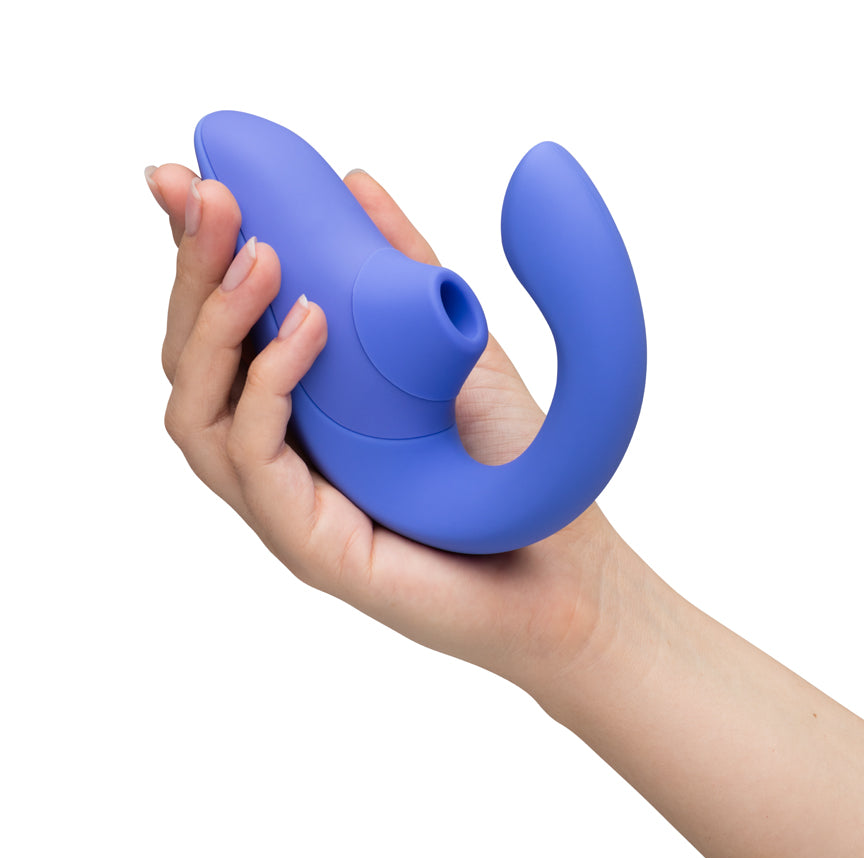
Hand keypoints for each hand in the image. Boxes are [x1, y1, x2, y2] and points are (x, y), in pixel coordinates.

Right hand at [147, 164, 641, 698]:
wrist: (568, 566)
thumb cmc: (511, 466)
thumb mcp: (450, 346)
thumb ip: (399, 272)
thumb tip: (354, 181)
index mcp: (302, 413)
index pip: (222, 330)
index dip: (197, 255)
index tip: (193, 179)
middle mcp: (280, 459)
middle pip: (191, 365)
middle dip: (192, 274)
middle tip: (211, 196)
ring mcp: (285, 507)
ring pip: (196, 412)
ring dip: (215, 324)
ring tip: (261, 255)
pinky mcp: (309, 546)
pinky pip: (255, 459)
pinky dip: (270, 385)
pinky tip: (309, 325)